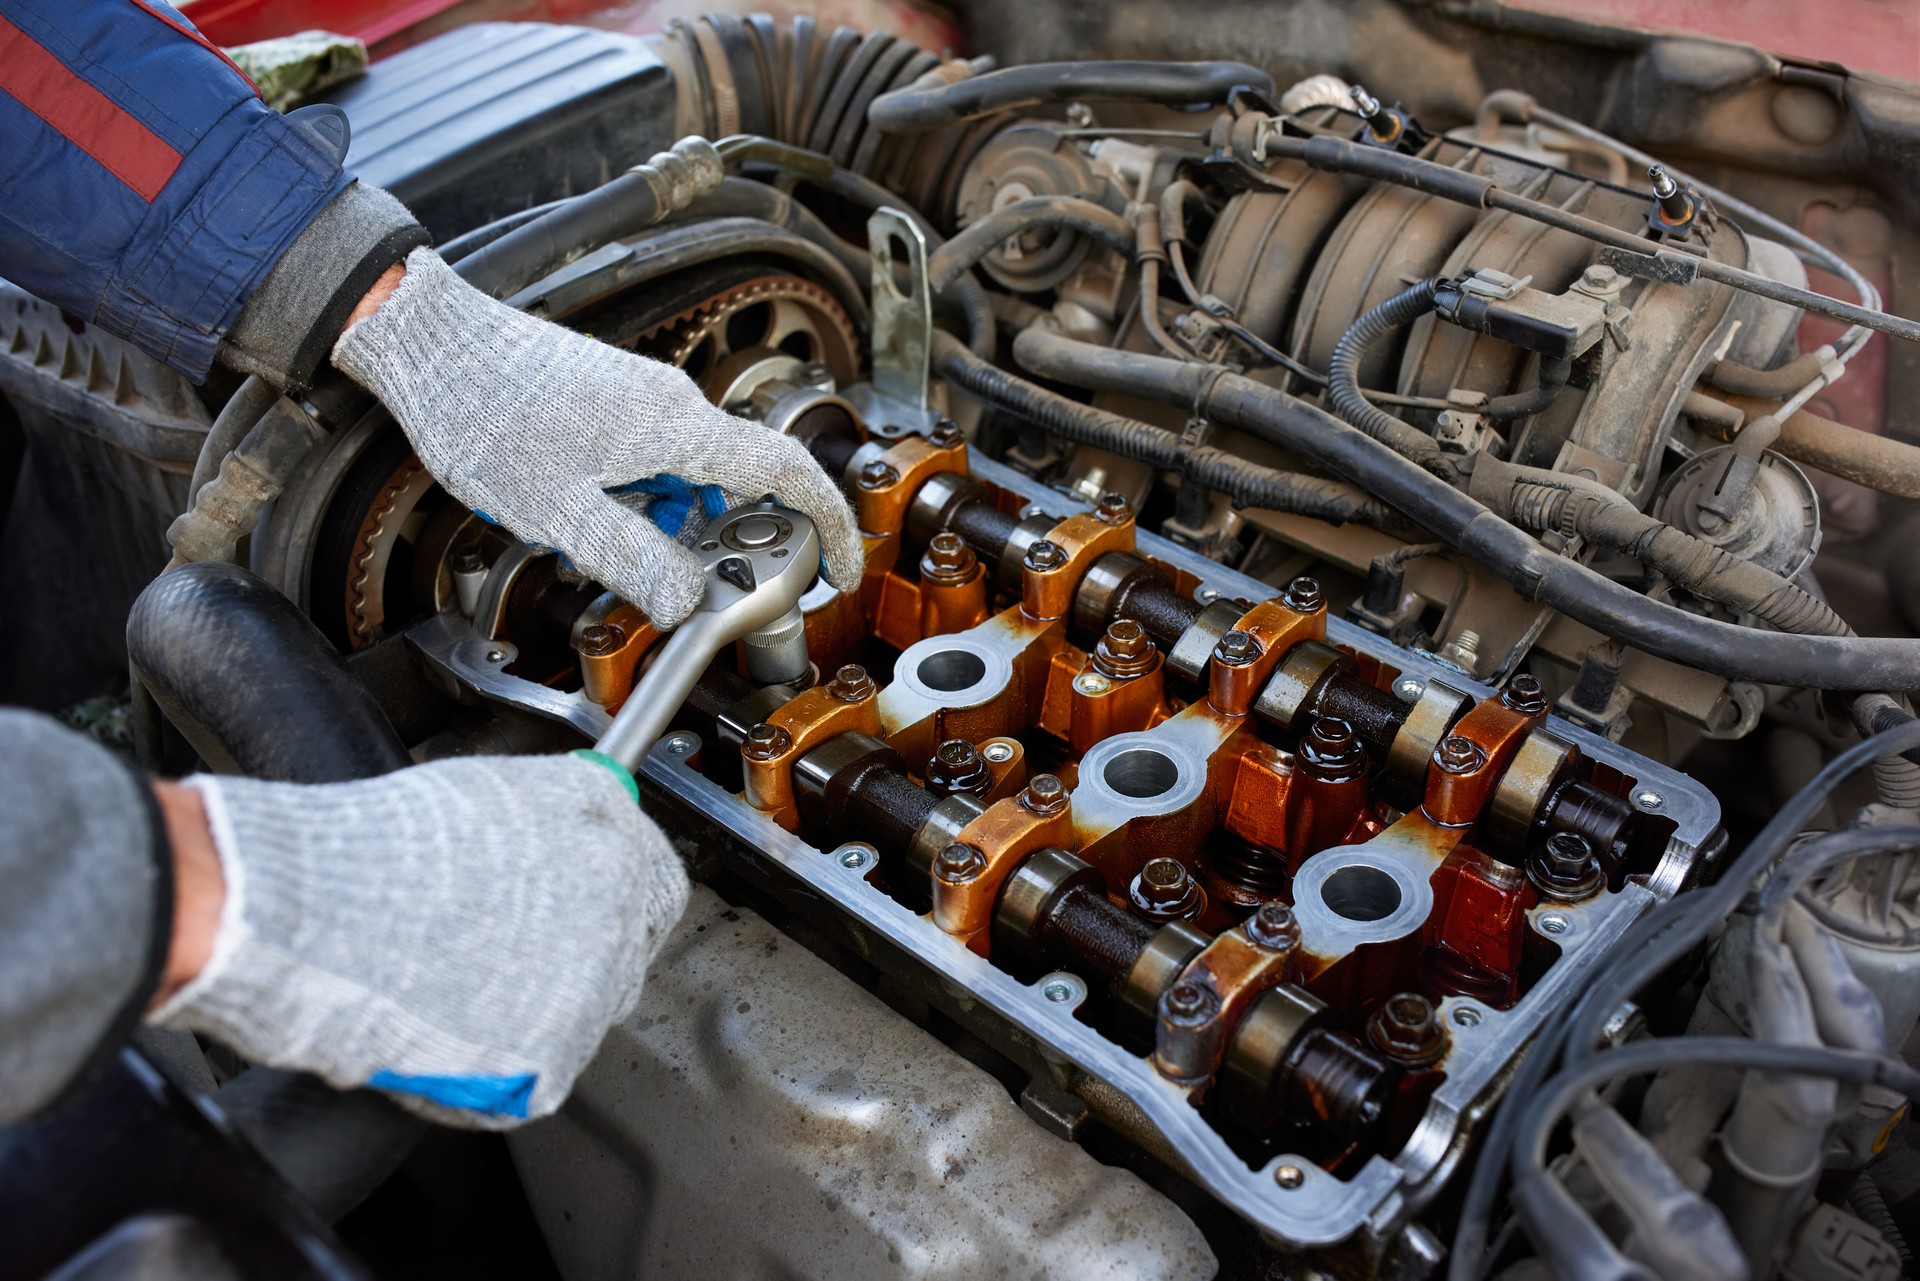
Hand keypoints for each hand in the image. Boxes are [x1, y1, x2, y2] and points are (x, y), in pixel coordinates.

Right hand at [149, 753, 687, 1127]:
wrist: (320, 915)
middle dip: (582, 950)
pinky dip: (505, 1061)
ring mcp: (595, 982)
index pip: (653, 874)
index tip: (590, 905)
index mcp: (603, 823)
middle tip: (509, 952)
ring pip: (589, 1008)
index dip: (616, 894)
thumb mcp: (485, 793)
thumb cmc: (374, 849)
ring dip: (541, 1004)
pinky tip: (450, 1026)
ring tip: (458, 986)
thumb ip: (551, 814)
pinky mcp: (557, 1057)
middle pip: (629, 943)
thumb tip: (564, 826)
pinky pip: (545, 1067)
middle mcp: (616, 900)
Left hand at [331, 248, 863, 627]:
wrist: (431, 342)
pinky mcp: (617, 400)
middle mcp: (672, 404)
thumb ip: (635, 560)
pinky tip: (589, 515)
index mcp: (675, 428)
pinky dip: (644, 500)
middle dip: (723, 542)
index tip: (839, 563)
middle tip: (687, 585)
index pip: (785, 471)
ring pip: (691, 477)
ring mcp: (645, 398)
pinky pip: (656, 460)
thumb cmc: (484, 413)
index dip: (826, 521)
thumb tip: (687, 602)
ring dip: (671, 524)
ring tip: (606, 544)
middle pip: (738, 484)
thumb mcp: (560, 512)